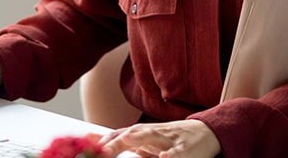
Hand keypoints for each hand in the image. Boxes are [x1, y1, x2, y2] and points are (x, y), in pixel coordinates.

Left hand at [100, 120, 220, 157]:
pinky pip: (177, 151)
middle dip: (114, 142)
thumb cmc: (169, 139)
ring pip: (151, 136)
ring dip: (136, 138)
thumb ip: (120, 142)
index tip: (83, 149)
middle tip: (100, 151)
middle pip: (130, 134)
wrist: (204, 132)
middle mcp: (151, 133)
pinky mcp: (185, 148)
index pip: (116, 136)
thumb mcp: (143, 141)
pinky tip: (164, 157)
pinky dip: (170, 154)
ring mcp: (168, 139)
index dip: (100, 143)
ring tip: (122, 142)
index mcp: (140, 134)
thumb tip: (95, 142)